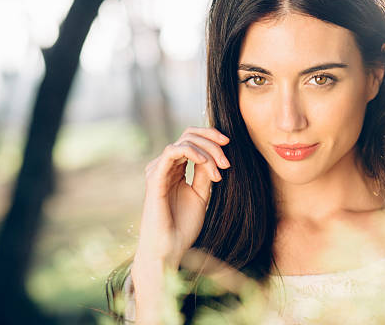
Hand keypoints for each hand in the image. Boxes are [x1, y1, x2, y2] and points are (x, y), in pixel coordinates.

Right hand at [134, 126, 230, 269]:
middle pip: (188, 136)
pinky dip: (190, 151)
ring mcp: (158, 170)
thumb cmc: (183, 227)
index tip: (230, 146)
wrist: (169, 249)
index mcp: (175, 170)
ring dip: (207, 150)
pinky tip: (203, 160)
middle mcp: (165, 166)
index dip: (211, 138)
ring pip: (184, 141)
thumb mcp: (201, 195)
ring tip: (219, 169)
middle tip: (226, 161)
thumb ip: (204, 174)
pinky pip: (171, 152)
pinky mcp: (155, 178)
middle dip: (212, 142)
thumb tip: (213, 154)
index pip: (191, 140)